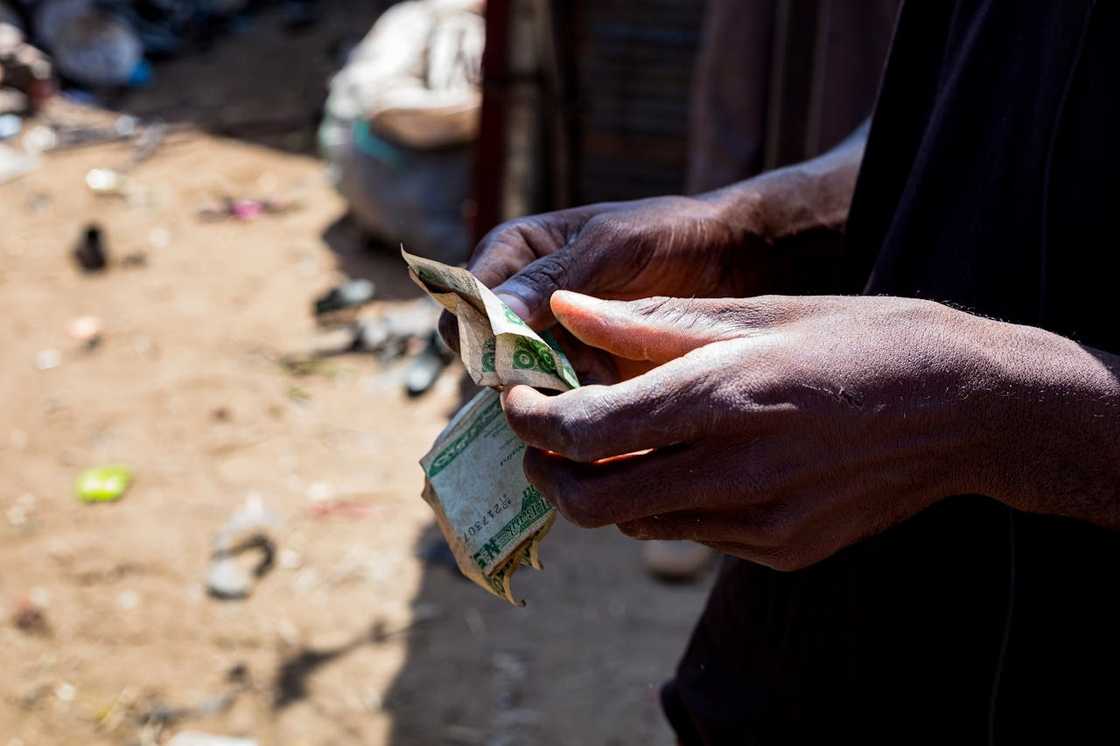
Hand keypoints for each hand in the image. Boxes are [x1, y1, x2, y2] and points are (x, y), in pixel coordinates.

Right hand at [441, 195, 769, 382]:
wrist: (731, 261)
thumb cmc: (668, 235)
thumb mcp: (611, 247)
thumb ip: (552, 278)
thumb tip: (491, 313)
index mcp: (512, 254)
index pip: (463, 301)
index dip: (477, 331)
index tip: (512, 351)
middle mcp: (520, 300)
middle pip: (484, 351)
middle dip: (517, 368)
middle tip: (562, 371)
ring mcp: (549, 341)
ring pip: (519, 383)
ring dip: (552, 390)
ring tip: (601, 376)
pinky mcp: (579, 373)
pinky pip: (557, 400)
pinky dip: (579, 403)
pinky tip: (613, 391)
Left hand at [501, 291, 997, 569]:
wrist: (969, 409)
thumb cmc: (866, 340)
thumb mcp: (760, 313)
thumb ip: (650, 324)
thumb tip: (566, 311)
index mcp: (723, 399)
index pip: (583, 432)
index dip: (530, 420)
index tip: (519, 399)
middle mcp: (734, 474)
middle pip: (591, 501)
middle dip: (550, 471)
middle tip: (548, 436)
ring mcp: (760, 523)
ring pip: (636, 523)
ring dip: (609, 486)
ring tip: (626, 438)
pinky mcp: (782, 550)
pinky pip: (694, 534)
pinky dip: (671, 500)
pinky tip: (700, 459)